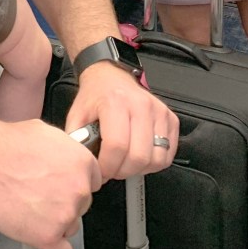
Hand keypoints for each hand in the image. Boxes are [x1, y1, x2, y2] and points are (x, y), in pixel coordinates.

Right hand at [0, 118, 101, 248]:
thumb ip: (65, 151)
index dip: (73, 183)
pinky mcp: (48, 236)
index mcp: (82, 163)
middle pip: (81, 205)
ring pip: (70, 227)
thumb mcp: (47, 133)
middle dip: (63, 202)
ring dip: (55, 222)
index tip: (62, 186)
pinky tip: (42, 236)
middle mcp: (78, 189)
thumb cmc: (7, 144)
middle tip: (39, 194)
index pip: (92, 182)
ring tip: (30, 208)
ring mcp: (65, 214)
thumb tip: (66, 159)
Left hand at [64, 62, 178, 181]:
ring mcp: (159, 112)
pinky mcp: (170, 119)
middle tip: (112, 169)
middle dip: (122, 171)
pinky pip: (168, 154)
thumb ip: (77, 141)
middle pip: (138, 156)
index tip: (101, 172)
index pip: (116, 146)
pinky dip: (154, 163)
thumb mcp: (77, 115)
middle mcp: (140, 105)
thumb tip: (84, 166)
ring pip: (156, 159)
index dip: (107, 166)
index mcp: (115, 102)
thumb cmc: (95, 96)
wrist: (110, 76)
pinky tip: (140, 156)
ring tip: (125, 162)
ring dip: (139, 169)